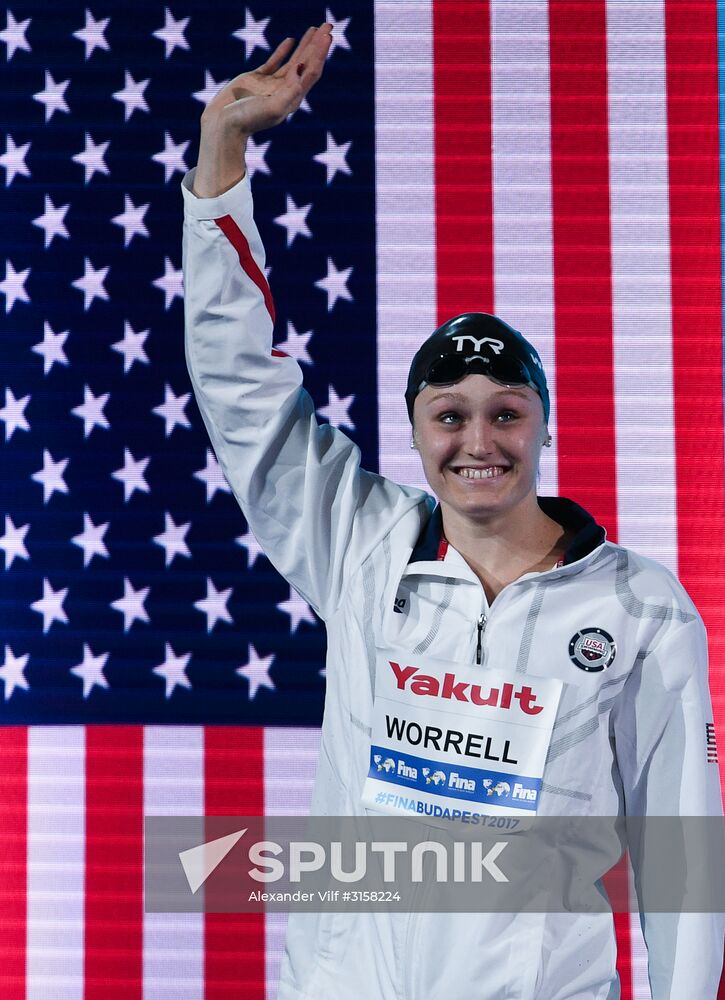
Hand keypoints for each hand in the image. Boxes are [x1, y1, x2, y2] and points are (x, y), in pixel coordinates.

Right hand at [193, 23, 332, 197]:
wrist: (223, 125)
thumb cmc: (247, 119)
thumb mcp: (272, 107)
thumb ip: (290, 90)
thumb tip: (301, 69)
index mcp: (292, 98)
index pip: (312, 72)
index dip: (321, 53)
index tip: (328, 36)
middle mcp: (285, 91)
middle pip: (307, 64)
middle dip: (318, 45)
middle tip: (328, 25)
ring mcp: (271, 85)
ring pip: (293, 61)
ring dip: (305, 45)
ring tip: (315, 29)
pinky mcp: (256, 80)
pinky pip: (274, 62)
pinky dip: (283, 51)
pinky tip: (291, 40)